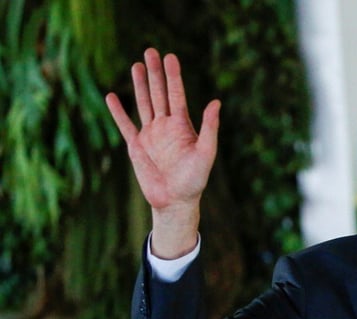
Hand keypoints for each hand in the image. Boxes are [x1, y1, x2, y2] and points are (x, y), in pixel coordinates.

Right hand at [106, 48, 219, 257]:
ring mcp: (150, 135)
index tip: (170, 57)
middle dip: (155, 73)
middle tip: (151, 50)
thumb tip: (216, 102)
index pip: (176, 94)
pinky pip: (125, 125)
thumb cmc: (195, 180)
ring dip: (140, 85)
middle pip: (159, 93)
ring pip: (143, 104)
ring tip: (136, 65)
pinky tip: (112, 96)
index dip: (173, 76)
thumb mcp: (206, 153)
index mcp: (183, 126)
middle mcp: (166, 127)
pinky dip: (118, 111)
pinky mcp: (136, 146)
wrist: (175, 201)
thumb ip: (210, 128)